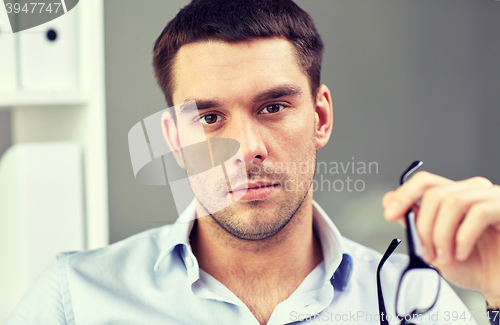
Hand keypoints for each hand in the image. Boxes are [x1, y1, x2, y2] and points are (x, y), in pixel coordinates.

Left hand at [382, 171, 499, 307]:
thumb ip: (414, 221)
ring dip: (441, 235)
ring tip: (444, 257)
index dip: (404, 194)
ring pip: (452, 202)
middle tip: (427, 252)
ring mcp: (492, 197)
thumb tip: (390, 201)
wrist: (498, 286)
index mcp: (455, 196)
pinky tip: (462, 253)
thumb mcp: (434, 245)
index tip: (390, 214)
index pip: (425, 181)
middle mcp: (473, 191)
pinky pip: (479, 213)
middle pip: (434, 193)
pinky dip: (463, 237)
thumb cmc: (474, 266)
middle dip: (423, 227)